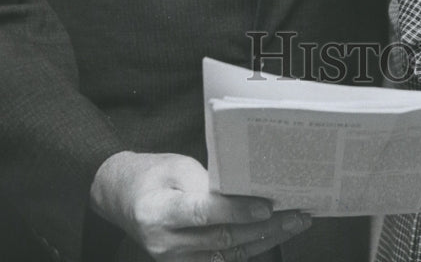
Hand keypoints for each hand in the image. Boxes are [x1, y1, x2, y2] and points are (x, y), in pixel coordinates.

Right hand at [90, 151, 311, 259]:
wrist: (124, 199)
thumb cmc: (153, 175)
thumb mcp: (177, 167)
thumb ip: (208, 182)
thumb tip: (249, 190)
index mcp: (159, 212)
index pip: (203, 214)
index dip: (237, 211)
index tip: (267, 206)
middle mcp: (165, 244)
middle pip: (222, 239)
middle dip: (264, 228)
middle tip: (296, 214)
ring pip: (229, 255)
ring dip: (266, 240)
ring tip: (295, 224)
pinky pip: (223, 261)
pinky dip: (251, 249)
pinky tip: (274, 235)